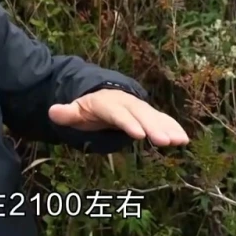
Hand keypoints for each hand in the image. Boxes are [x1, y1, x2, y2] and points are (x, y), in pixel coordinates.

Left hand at [48, 88, 188, 145]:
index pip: (118, 114)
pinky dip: (173, 127)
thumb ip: (66, 113)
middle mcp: (127, 103)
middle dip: (153, 127)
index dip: (129, 123)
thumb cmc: (88, 107)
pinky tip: (183, 139)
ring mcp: (139, 108)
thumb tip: (52, 111)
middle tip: (164, 141)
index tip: (140, 135)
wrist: (102, 94)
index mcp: (108, 103)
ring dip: (167, 128)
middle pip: (141, 115)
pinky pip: (162, 119)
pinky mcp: (148, 114)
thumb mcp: (75, 110)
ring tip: (180, 141)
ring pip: (154, 117)